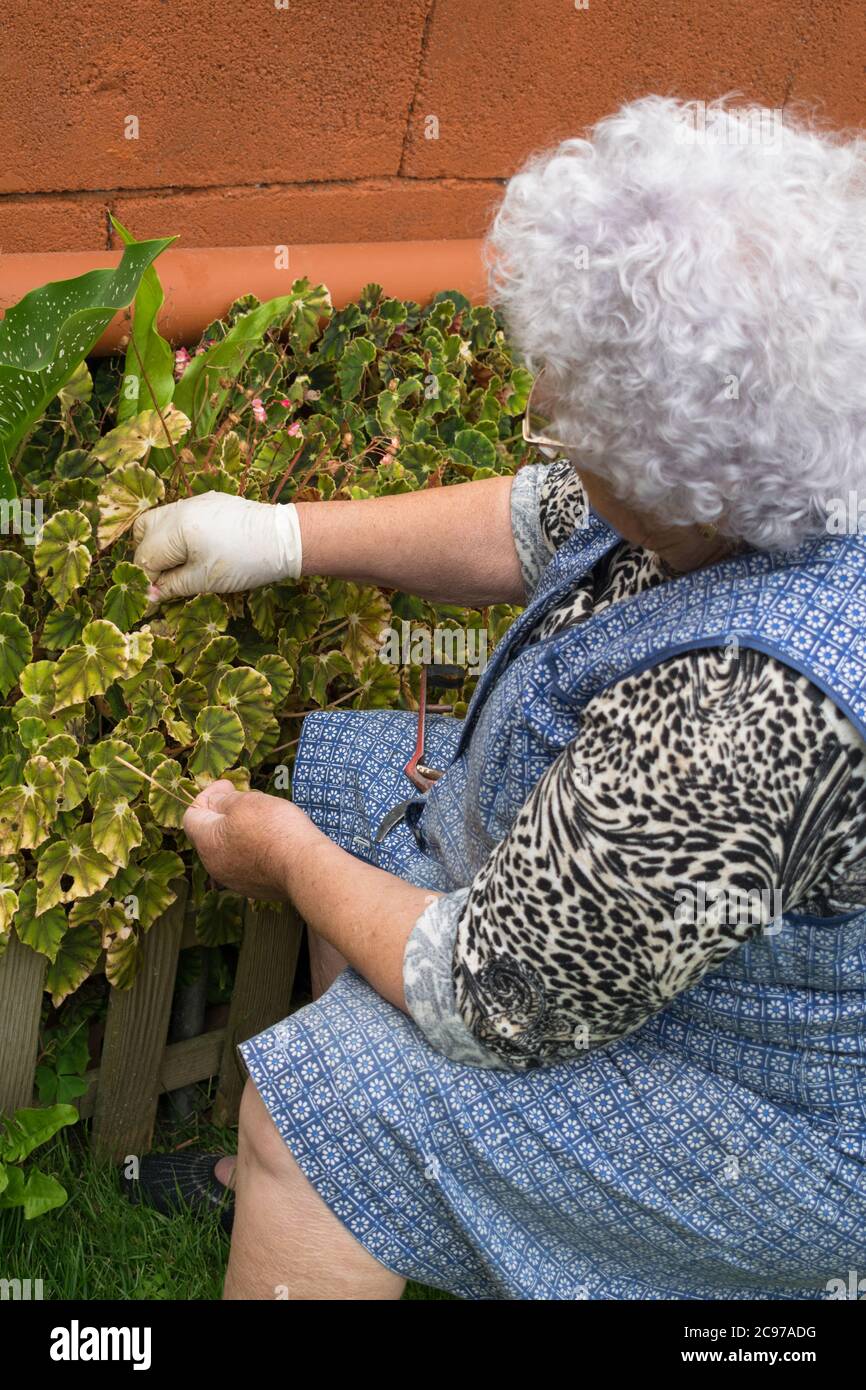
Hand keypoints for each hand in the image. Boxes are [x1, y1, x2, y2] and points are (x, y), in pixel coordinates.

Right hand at [133, 492, 302, 598]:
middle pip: (144, 531)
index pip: (146, 555)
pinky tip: (197, 550)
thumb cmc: (245, 562)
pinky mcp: (210, 501)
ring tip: (180, 565)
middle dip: (148, 556)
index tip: (156, 595)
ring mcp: (195, 502)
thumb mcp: (204, 580)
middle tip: (164, 578)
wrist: (282, 540)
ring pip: (160, 520)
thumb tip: (149, 595)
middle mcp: (181, 508)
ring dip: (162, 543)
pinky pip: (181, 515)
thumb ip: (172, 586)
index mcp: (177, 527)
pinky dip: (179, 533)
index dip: (148, 579)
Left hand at [183, 780, 321, 900]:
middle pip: (210, 834)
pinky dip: (254, 849)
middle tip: (246, 799)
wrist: (304, 866)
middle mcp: (214, 865)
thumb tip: (216, 801)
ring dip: (240, 832)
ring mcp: (235, 880)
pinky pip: (247, 863)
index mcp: (207, 843)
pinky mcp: (255, 888)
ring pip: (229, 849)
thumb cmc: (274, 830)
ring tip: (263, 819)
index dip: (206, 795)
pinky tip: (273, 840)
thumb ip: (224, 799)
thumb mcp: (246, 801)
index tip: (227, 785)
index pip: (191, 816)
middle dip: (224, 813)